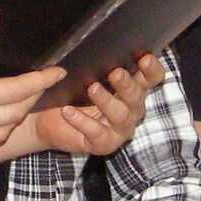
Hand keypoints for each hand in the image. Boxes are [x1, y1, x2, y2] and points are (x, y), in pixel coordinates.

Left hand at [35, 55, 165, 155]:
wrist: (48, 120)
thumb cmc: (71, 92)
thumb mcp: (80, 74)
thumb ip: (86, 64)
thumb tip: (77, 56)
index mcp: (131, 88)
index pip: (151, 78)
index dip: (152, 69)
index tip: (145, 58)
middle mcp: (131, 108)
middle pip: (137, 96)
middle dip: (127, 84)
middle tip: (115, 72)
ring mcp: (119, 128)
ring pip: (121, 115)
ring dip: (107, 101)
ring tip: (92, 88)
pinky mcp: (104, 143)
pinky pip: (96, 133)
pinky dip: (82, 121)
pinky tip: (68, 111)